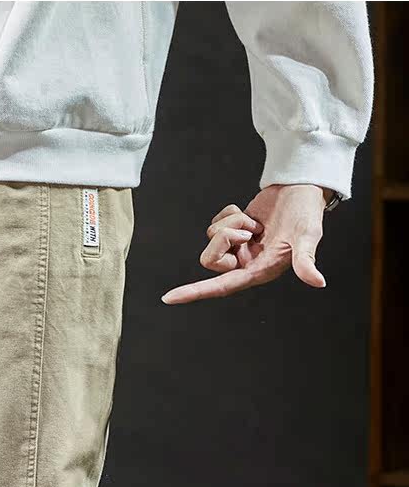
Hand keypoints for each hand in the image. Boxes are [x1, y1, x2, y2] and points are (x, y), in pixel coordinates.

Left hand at [162, 184, 328, 304]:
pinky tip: (249, 215)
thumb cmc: (308, 214)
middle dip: (225, 238)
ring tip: (255, 222)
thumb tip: (318, 281)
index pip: (221, 287)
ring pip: (211, 239)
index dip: (195, 292)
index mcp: (258, 271)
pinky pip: (215, 225)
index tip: (169, 298)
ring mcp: (238, 248)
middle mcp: (245, 264)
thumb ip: (307, 261)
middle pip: (210, 259)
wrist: (303, 189)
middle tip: (251, 228)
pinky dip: (229, 215)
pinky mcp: (233, 231)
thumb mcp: (308, 236)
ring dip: (230, 224)